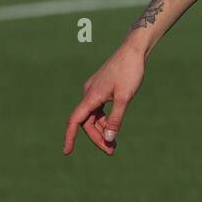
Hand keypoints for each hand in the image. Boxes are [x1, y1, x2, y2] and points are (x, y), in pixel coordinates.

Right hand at [63, 39, 146, 155]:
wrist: (134, 50)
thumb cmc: (130, 72)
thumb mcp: (125, 98)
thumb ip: (116, 119)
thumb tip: (108, 139)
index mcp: (91, 96)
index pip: (75, 121)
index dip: (70, 137)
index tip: (67, 152)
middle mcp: (89, 93)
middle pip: (87, 121)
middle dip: (97, 137)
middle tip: (111, 150)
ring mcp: (95, 90)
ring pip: (93, 116)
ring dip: (102, 129)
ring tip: (113, 143)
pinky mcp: (101, 88)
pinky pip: (98, 109)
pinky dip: (105, 119)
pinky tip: (113, 127)